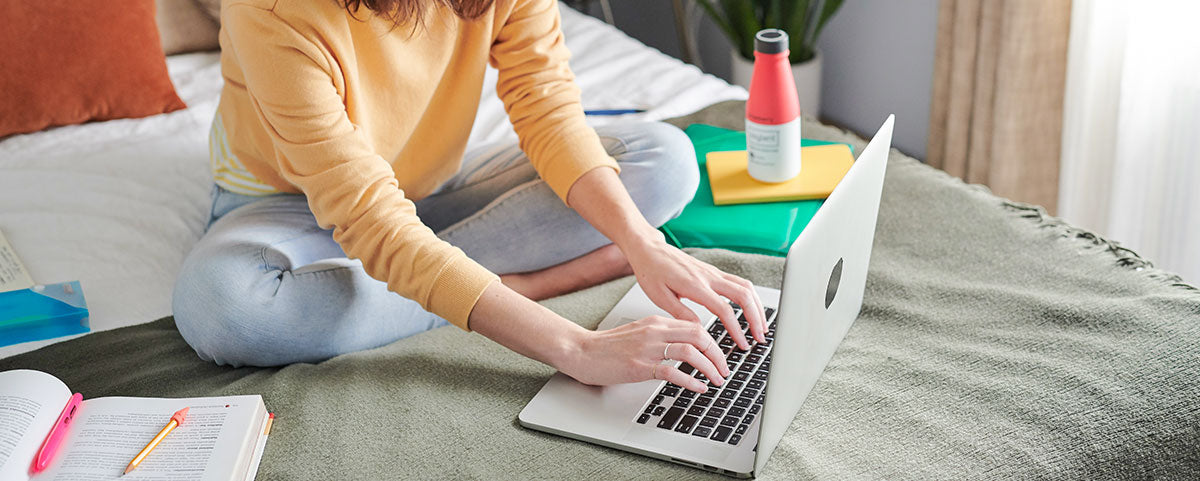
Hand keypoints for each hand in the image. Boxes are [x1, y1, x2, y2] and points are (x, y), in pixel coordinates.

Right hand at [562, 315, 730, 392]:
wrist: (581, 351)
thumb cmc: (607, 346)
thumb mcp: (638, 333)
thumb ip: (660, 336)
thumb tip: (684, 347)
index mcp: (656, 322)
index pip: (695, 326)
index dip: (713, 342)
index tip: (719, 357)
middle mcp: (655, 331)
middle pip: (699, 335)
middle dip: (717, 354)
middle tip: (724, 369)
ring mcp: (647, 348)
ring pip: (690, 351)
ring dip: (709, 367)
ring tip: (716, 380)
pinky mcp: (639, 366)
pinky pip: (673, 371)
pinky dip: (691, 380)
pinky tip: (698, 388)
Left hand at [623, 236, 766, 350]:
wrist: (649, 250)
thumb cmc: (651, 272)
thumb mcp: (659, 297)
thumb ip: (681, 314)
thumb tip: (699, 330)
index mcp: (694, 285)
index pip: (724, 309)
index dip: (736, 329)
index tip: (742, 344)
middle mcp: (708, 276)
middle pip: (743, 295)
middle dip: (756, 317)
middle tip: (760, 337)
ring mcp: (713, 272)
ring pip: (746, 287)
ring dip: (757, 307)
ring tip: (761, 326)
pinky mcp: (713, 271)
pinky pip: (739, 282)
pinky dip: (750, 297)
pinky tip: (751, 309)